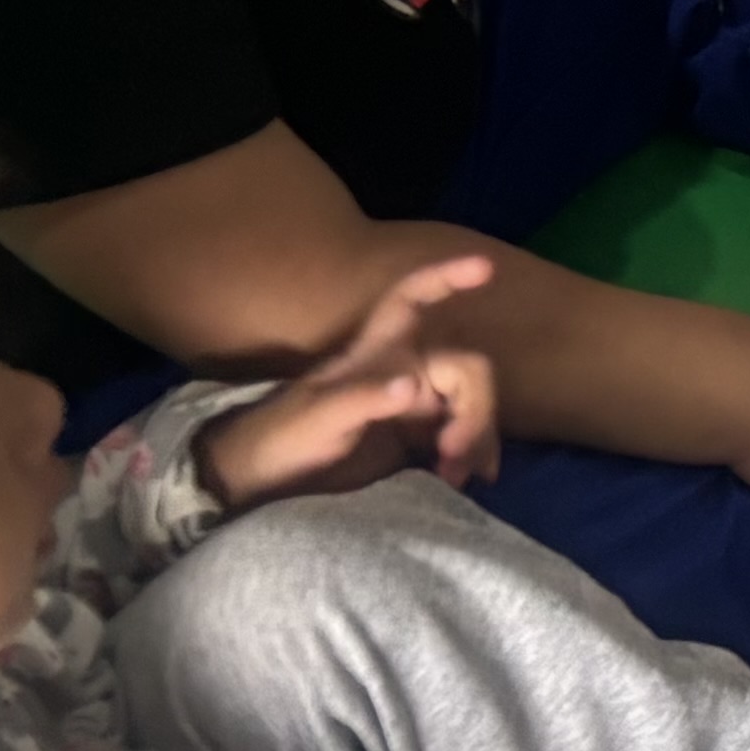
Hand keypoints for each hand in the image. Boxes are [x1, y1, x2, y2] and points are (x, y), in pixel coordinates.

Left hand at [197, 255, 500, 508]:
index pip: (412, 301)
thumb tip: (414, 386)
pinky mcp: (417, 440)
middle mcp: (404, 370)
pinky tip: (476, 479)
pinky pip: (462, 438)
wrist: (264, 482)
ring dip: (476, 438)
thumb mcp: (316, 418)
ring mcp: (414, 406)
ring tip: (458, 478)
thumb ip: (363, 399)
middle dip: (474, 409)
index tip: (486, 268)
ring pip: (470, 406)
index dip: (445, 278)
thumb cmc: (281, 438)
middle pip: (464, 370)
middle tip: (454, 453)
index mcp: (378, 352)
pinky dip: (475, 456)